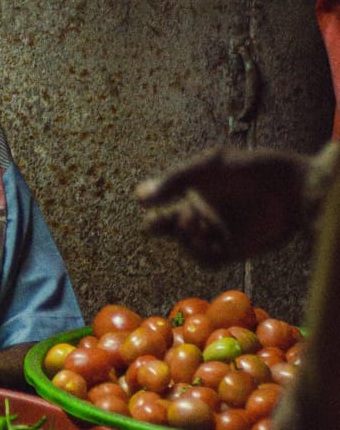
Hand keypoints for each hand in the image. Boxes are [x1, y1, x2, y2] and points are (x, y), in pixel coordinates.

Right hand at [134, 146, 311, 265]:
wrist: (290, 191)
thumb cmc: (250, 171)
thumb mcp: (209, 168)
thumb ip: (174, 180)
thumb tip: (138, 196)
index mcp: (197, 191)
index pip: (165, 203)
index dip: (153, 207)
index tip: (147, 205)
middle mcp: (205, 213)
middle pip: (170, 228)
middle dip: (160, 227)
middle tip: (156, 224)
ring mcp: (218, 233)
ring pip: (187, 246)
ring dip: (186, 239)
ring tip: (196, 225)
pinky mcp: (233, 252)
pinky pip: (207, 261)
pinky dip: (201, 254)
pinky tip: (207, 241)